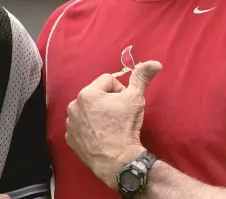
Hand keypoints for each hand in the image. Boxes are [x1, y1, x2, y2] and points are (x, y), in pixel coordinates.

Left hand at [65, 60, 161, 188]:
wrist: (118, 161)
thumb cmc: (125, 127)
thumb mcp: (136, 99)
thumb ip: (141, 77)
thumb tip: (154, 63)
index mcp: (87, 93)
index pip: (108, 81)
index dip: (120, 91)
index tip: (124, 105)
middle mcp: (74, 105)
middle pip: (96, 95)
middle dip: (107, 102)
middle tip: (118, 117)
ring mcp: (70, 123)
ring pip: (87, 110)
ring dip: (97, 114)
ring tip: (109, 127)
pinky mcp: (70, 138)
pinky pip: (81, 126)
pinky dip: (89, 129)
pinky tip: (100, 136)